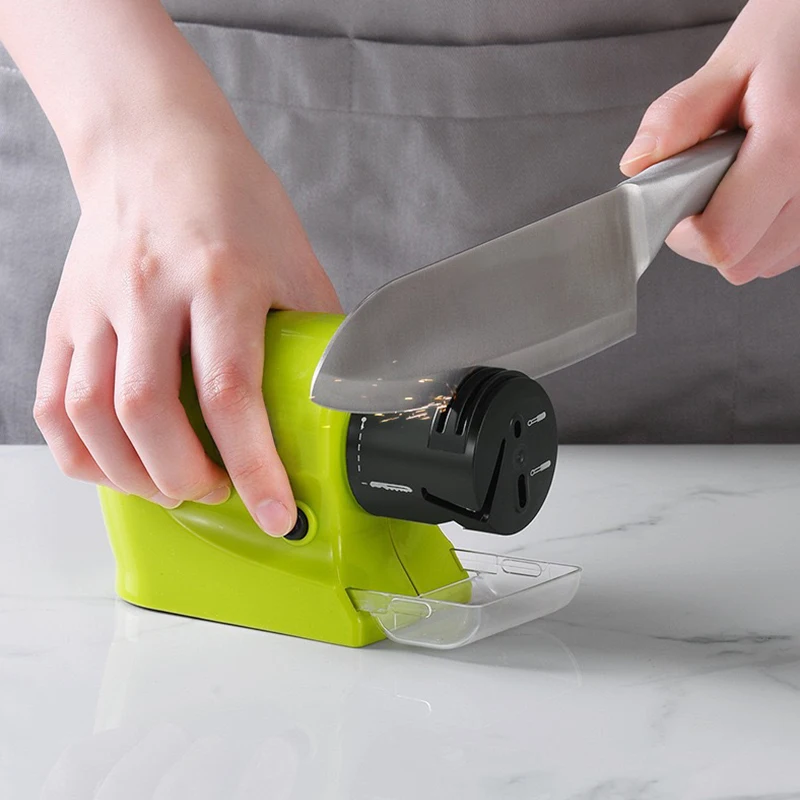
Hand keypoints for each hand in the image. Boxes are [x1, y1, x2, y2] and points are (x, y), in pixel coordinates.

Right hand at [34, 99, 340, 534]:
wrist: (156, 148)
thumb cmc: (233, 202)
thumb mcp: (296, 261)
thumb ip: (314, 332)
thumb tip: (337, 400)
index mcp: (221, 280)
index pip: (231, 395)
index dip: (255, 468)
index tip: (276, 514)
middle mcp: (150, 293)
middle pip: (150, 413)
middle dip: (186, 477)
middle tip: (218, 491)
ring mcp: (97, 305)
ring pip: (92, 413)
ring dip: (134, 473)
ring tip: (175, 484)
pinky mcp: (64, 315)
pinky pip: (53, 400)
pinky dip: (81, 450)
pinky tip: (118, 464)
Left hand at [620, 0, 799, 284]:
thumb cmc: (796, 37)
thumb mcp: (735, 60)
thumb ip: (680, 116)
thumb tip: (638, 165)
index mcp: (790, 149)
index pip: (722, 241)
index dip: (685, 232)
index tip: (677, 203)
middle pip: (741, 262)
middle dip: (710, 232)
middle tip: (709, 180)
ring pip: (765, 263)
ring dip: (740, 233)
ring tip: (745, 175)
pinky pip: (787, 250)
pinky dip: (766, 231)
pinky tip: (765, 188)